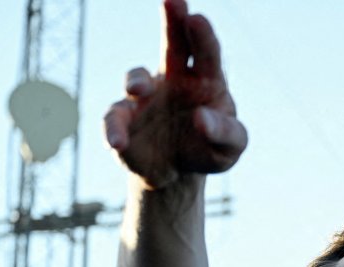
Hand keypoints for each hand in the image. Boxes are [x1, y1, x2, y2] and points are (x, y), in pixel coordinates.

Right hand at [104, 0, 247, 188]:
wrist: (177, 172)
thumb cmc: (209, 150)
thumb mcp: (229, 148)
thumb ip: (225, 133)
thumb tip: (202, 118)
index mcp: (206, 81)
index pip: (207, 53)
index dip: (202, 35)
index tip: (197, 18)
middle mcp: (174, 79)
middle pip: (174, 44)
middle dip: (173, 22)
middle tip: (173, 0)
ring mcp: (146, 96)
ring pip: (138, 78)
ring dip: (136, 80)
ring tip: (137, 90)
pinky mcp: (124, 118)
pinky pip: (114, 118)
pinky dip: (114, 129)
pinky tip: (118, 143)